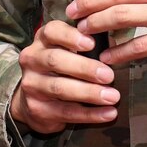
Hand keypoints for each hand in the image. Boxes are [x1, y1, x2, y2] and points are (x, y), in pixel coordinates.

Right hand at [9, 19, 118, 133]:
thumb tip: (115, 46)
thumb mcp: (68, 51)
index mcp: (42, 41)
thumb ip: (88, 46)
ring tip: (112, 96)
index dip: (71, 37)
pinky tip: (107, 113)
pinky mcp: (37, 108)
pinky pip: (66, 111)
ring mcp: (32, 85)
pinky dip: (90, 114)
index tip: (91, 44)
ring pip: (60, 88)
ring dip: (90, 93)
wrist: (33, 100)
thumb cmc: (60, 69)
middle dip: (84, 68)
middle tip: (108, 75)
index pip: (52, 32)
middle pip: (55, 60)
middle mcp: (32, 60)